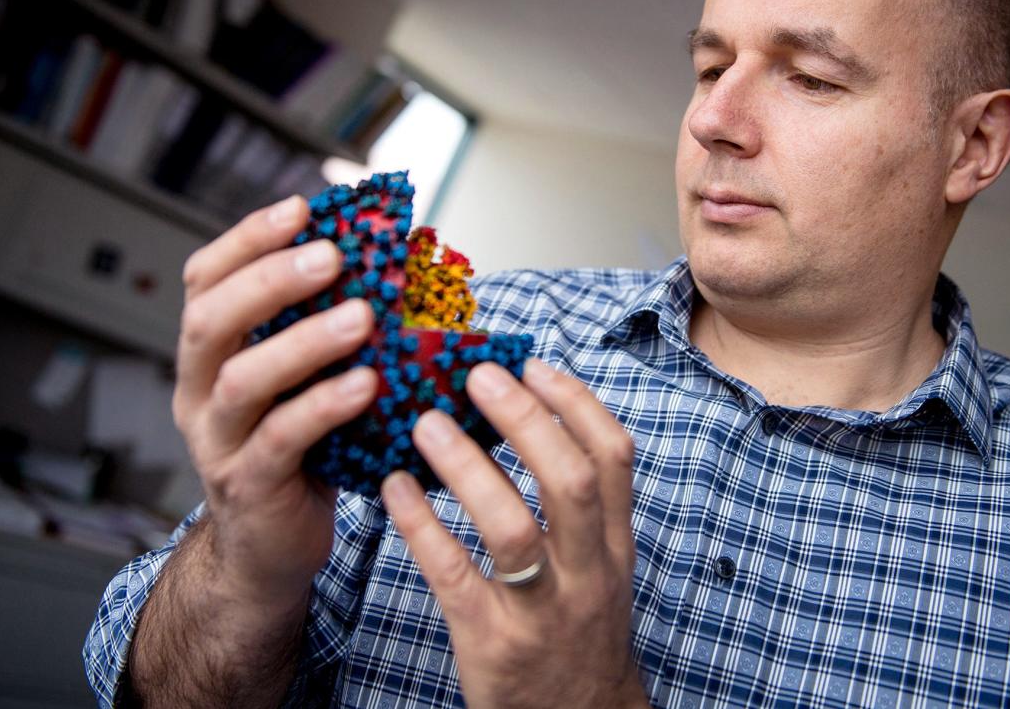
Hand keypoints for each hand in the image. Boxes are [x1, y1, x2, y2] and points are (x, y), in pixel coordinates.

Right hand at [173, 195, 377, 603]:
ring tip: (362, 317)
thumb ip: (324, 332)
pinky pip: (280, 440)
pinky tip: (365, 386)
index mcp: (210, 356)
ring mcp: (218, 441)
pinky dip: (322, 406)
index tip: (299, 208)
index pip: (205, 280)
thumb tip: (392, 267)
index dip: (246, 240)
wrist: (270, 549)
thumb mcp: (303, 382)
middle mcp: (199, 393)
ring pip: (242, 381)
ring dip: (304, 342)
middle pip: (210, 321)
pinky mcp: (248, 485)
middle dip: (270, 280)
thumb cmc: (301, 451)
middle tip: (333, 256)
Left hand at [381, 358, 647, 708]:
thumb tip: (524, 424)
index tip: (534, 364)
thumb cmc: (575, 634)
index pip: (614, 459)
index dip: (576, 403)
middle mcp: (588, 575)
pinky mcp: (493, 645)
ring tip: (425, 423)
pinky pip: (454, 577)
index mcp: (615, 547)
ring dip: (467, 467)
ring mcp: (542, 612)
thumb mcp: (598, 571)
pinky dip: (422, 526)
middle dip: (527, 419)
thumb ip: (576, 511)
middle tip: (477, 375)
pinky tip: (394, 489)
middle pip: (572, 481)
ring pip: (513, 528)